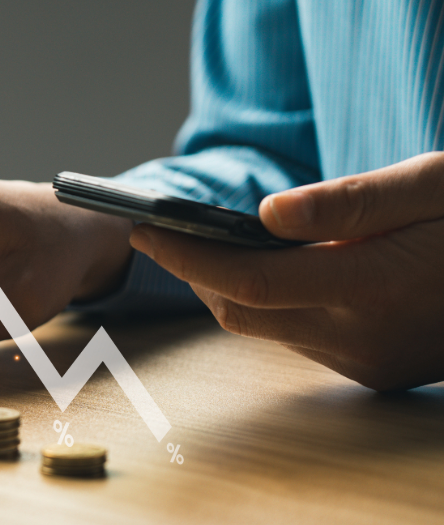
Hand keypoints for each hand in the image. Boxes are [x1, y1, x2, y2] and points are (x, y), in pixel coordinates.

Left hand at [130, 152, 443, 390]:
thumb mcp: (436, 184)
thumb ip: (351, 203)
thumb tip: (265, 215)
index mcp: (375, 286)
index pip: (245, 282)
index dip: (184, 256)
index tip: (141, 225)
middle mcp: (365, 337)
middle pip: (242, 313)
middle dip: (195, 274)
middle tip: (159, 230)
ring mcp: (372, 362)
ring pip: (269, 330)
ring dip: (233, 291)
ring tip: (204, 242)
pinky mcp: (379, 371)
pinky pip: (303, 339)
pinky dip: (275, 304)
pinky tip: (269, 268)